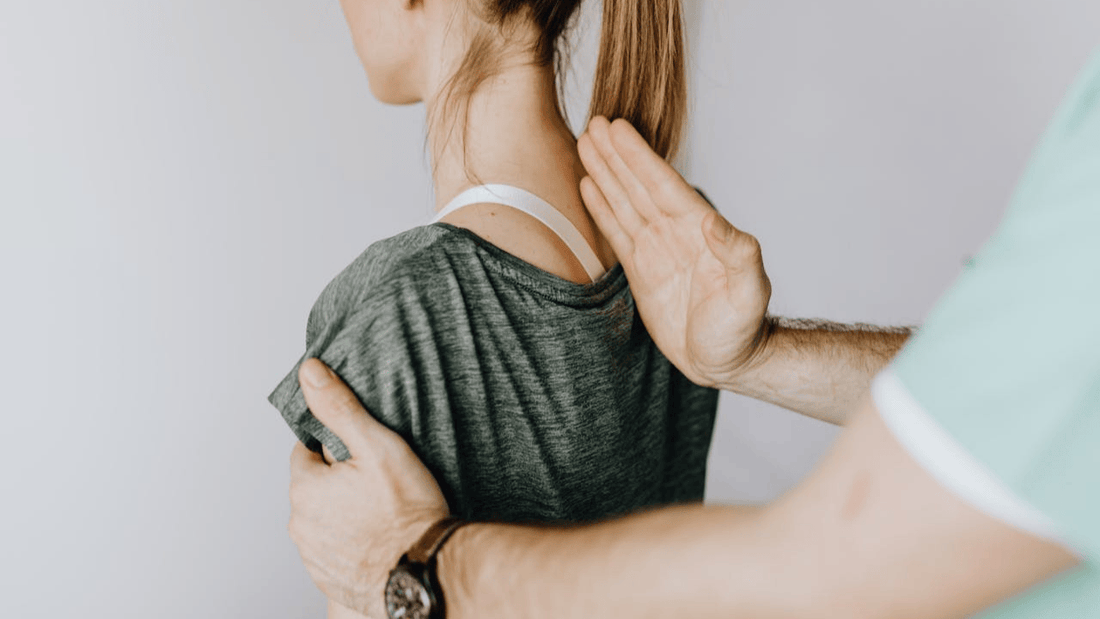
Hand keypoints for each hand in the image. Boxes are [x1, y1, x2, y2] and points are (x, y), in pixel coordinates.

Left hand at [288, 358, 448, 617]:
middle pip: (315, 487)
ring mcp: (314, 556)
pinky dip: (351, 543)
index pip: (306, 452)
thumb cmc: (407, 513)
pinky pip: (334, 551)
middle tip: (379, 484)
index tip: (364, 456)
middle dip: (339, 482)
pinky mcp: (329, 579)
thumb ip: (340, 408)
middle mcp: (301, 525)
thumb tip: (311, 373)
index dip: (337, 450)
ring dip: (344, 514)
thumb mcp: (378, 446)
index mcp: (305, 488)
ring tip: (383, 512)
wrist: (425, 574)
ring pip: (324, 520)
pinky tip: (379, 538)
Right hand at [577, 116, 771, 388]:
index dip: (639, 157)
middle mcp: (675, 232)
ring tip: (584, 143)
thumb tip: (715, 221)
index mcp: (698, 230)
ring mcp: (657, 249)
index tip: (618, 129)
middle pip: (639, 185)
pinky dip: (602, 207)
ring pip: (625, 202)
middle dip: (617, 155)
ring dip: (605, 173)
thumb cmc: (742, 331)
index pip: (663, 185)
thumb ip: (739, 255)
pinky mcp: (642, 270)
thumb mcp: (748, 293)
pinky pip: (618, 231)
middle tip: (593, 122)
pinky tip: (588, 186)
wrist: (726, 361)